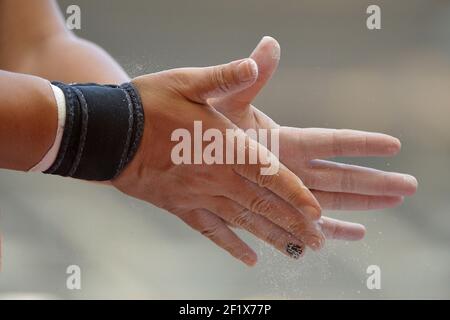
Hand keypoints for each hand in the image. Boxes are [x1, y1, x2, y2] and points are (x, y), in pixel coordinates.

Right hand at [112, 59, 325, 265]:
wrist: (107, 134)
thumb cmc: (148, 105)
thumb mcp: (187, 82)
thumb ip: (225, 77)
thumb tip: (255, 62)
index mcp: (224, 146)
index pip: (270, 175)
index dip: (295, 195)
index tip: (317, 214)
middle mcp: (217, 177)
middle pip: (262, 205)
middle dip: (293, 224)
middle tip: (317, 242)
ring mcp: (199, 196)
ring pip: (243, 222)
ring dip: (271, 237)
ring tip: (295, 251)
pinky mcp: (181, 207)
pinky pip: (211, 231)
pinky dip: (232, 246)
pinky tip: (248, 259)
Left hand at [212, 37, 417, 240]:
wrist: (183, 154)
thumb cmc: (202, 126)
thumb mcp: (228, 103)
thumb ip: (250, 79)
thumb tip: (269, 44)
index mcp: (285, 141)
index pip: (330, 143)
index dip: (361, 144)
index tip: (393, 144)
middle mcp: (290, 167)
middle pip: (340, 177)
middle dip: (374, 182)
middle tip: (408, 186)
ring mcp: (282, 190)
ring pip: (328, 201)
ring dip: (359, 207)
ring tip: (390, 206)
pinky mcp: (270, 209)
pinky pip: (301, 224)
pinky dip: (325, 231)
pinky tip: (349, 235)